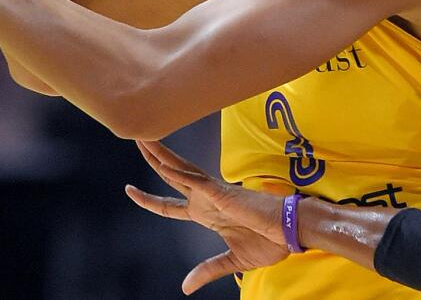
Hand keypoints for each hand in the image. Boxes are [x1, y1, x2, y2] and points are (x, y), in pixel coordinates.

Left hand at [126, 141, 289, 294]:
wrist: (291, 234)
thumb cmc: (269, 242)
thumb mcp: (232, 261)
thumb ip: (207, 270)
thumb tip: (185, 287)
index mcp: (206, 213)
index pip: (169, 205)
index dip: (148, 199)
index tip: (129, 190)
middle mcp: (206, 198)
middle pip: (171, 176)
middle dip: (152, 159)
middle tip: (135, 137)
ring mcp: (214, 193)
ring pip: (181, 171)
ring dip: (161, 156)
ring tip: (143, 139)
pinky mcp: (224, 193)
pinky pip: (197, 182)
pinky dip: (180, 175)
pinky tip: (163, 167)